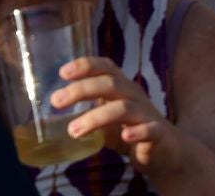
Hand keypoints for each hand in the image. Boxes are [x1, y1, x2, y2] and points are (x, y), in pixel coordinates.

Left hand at [52, 56, 190, 177]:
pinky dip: (138, 131)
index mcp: (122, 88)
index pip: (107, 67)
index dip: (87, 65)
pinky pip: (150, 129)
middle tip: (56, 101)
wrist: (167, 150)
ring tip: (74, 131)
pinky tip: (125, 136)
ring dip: (97, 117)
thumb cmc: (130, 131)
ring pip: (124, 108)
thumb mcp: (106, 118)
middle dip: (82, 89)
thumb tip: (47, 119)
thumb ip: (86, 114)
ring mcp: (147, 114)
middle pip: (111, 84)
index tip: (63, 72)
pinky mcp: (158, 135)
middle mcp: (134, 96)